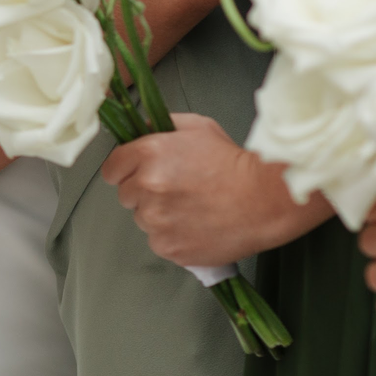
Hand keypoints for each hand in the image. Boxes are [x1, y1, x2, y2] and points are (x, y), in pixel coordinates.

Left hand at [101, 113, 330, 267]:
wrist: (265, 200)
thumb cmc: (234, 163)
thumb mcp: (198, 128)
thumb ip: (162, 127)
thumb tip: (140, 131)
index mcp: (148, 155)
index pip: (111, 169)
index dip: (125, 170)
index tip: (139, 173)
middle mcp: (146, 188)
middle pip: (125, 195)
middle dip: (143, 192)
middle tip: (176, 189)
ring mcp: (155, 221)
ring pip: (142, 220)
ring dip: (159, 215)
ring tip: (192, 208)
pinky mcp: (168, 247)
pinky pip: (158, 241)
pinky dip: (172, 236)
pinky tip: (196, 225)